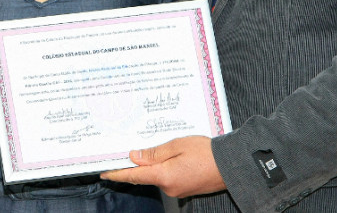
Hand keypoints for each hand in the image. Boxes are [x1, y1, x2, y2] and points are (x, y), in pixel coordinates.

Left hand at [100, 136, 225, 197]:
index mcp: (164, 176)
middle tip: (123, 153)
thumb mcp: (177, 145)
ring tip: (149, 149)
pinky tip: (166, 157)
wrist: (232, 165)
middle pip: (144, 176)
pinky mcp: (184, 188)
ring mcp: (177, 189)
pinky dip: (163, 168)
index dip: (117, 173)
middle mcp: (168, 187)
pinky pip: (167, 178)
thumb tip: (134, 156)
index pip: (134, 176)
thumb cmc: (207, 152)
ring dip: (151, 165)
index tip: (104, 172)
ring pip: (157, 176)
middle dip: (134, 165)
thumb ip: (154, 152)